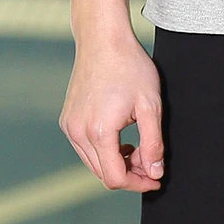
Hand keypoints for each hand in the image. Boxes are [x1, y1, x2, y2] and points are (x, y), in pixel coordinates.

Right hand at [59, 34, 163, 191]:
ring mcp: (69, 126)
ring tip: (137, 149)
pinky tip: (121, 140)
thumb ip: (153, 144)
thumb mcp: (150, 106)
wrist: (102, 39)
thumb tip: (155, 173)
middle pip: (104, 175)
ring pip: (94, 165)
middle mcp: (78, 132)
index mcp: (98, 131)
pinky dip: (105, 153)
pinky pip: (86, 150)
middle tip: (150, 161)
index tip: (156, 179)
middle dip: (130, 174)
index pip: (115, 178)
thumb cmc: (129, 67)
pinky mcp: (67, 121)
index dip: (138, 184)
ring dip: (117, 164)